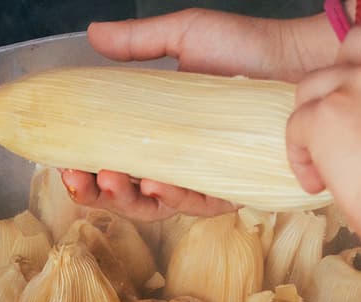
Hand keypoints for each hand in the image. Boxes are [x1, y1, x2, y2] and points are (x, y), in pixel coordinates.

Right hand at [65, 9, 337, 220]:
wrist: (298, 59)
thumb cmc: (247, 49)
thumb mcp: (185, 36)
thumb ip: (137, 42)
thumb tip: (91, 34)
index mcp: (159, 132)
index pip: (112, 161)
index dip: (84, 169)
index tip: (62, 164)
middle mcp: (178, 161)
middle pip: (126, 194)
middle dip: (96, 194)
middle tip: (77, 178)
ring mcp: (204, 178)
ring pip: (155, 208)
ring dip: (127, 199)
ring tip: (111, 177)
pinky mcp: (233, 189)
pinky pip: (198, 206)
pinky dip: (172, 199)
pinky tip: (154, 183)